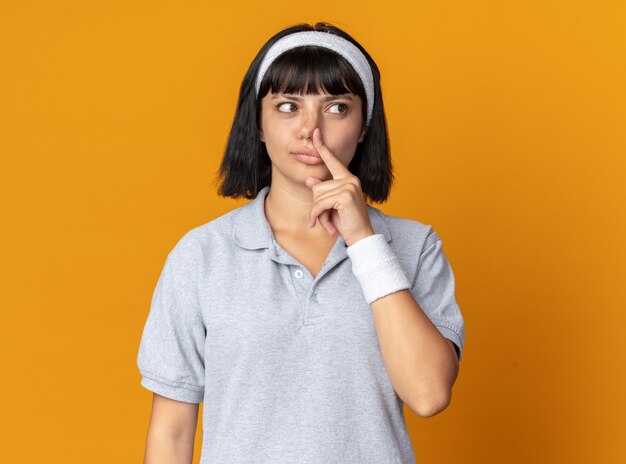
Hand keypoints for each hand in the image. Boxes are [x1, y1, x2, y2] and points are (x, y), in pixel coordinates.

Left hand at [304, 128, 374, 246]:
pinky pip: (320, 204)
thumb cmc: (347, 222)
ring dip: (319, 213)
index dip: (322, 147)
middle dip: (318, 206)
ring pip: (317, 196)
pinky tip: (326, 226)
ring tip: (330, 222)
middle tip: (327, 218)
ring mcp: (349, 186)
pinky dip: (318, 216)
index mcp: (348, 179)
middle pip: (317, 187)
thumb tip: (310, 180)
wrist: (361, 237)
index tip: (315, 133)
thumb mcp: (331, 206)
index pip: (332, 161)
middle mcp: (350, 179)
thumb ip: (323, 192)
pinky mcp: (345, 196)